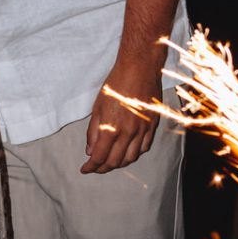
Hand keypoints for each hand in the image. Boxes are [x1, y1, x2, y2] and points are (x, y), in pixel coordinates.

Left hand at [81, 60, 161, 174]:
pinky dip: (134, 154)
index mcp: (111, 128)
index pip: (99, 157)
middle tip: (96, 167)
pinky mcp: (152, 126)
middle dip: (103, 168)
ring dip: (119, 163)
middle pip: (115, 161)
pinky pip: (144, 148)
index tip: (85, 169)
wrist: (139, 69)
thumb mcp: (97, 107)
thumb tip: (90, 151)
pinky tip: (128, 152)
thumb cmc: (115, 85)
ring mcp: (142, 130)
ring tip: (110, 162)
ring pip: (131, 158)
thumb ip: (93, 131)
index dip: (91, 167)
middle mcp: (128, 133)